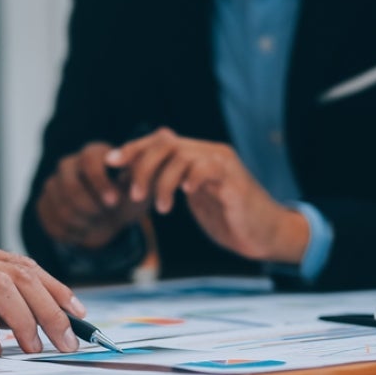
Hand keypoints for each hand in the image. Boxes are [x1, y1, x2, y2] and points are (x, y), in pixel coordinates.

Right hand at [37, 142, 146, 248]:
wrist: (111, 219)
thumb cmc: (129, 199)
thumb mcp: (142, 188)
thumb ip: (142, 175)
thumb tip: (144, 162)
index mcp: (92, 154)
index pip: (89, 160)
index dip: (100, 182)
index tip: (114, 202)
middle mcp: (68, 164)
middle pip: (70, 186)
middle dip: (90, 207)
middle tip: (104, 216)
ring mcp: (52, 184)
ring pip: (61, 207)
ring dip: (83, 223)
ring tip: (97, 223)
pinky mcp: (43, 203)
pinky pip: (51, 221)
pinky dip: (70, 233)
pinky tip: (83, 231)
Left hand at [106, 127, 307, 262]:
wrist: (264, 234)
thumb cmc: (226, 218)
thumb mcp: (191, 198)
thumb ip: (168, 183)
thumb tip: (131, 177)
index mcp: (196, 155)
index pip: (159, 140)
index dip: (133, 148)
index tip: (111, 163)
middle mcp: (209, 152)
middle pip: (165, 143)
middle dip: (141, 165)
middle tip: (134, 194)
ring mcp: (222, 164)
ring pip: (180, 156)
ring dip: (161, 182)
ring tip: (160, 208)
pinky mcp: (234, 181)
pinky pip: (206, 168)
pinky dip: (190, 180)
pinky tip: (184, 195)